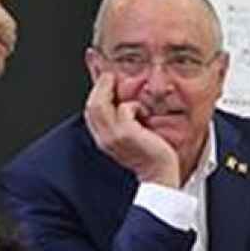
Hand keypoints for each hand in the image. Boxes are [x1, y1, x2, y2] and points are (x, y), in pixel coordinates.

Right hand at [85, 71, 180, 185]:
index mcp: (103, 139)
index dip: (95, 94)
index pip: (90, 112)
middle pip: (91, 106)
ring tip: (121, 86)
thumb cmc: (149, 155)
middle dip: (100, 87)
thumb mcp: (129, 136)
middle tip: (109, 76)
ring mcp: (113, 136)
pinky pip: (124, 109)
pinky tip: (143, 112)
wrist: (159, 174)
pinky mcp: (126, 133)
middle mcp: (104, 138)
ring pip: (100, 105)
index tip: (104, 81)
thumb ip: (121, 121)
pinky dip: (134, 105)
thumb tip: (122, 102)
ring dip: (111, 91)